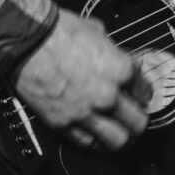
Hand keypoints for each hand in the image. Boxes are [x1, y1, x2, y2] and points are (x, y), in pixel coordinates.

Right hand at [14, 10, 152, 151]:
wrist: (29, 42)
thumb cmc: (60, 32)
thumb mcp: (97, 32)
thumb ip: (111, 50)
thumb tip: (115, 53)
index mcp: (121, 70)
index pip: (145, 91)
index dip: (143, 93)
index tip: (140, 95)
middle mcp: (108, 95)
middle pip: (137, 121)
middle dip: (138, 121)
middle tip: (136, 119)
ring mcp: (86, 112)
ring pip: (117, 140)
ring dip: (123, 139)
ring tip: (122, 136)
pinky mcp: (64, 124)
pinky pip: (87, 142)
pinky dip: (95, 142)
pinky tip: (97, 138)